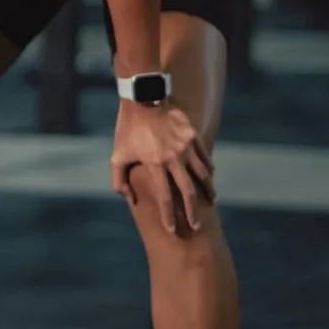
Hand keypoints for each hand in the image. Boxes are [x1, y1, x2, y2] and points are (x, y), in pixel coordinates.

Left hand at [111, 100, 214, 234]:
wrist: (143, 99)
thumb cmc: (128, 129)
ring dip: (207, 192)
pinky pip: (205, 158)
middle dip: (192, 212)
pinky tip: (209, 179)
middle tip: (196, 226)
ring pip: (202, 175)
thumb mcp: (117, 154)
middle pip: (188, 191)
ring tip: (210, 204)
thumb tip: (128, 198)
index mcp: (154, 163)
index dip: (169, 215)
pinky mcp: (193, 136)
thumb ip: (119, 179)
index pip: (164, 196)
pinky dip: (208, 171)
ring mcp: (186, 146)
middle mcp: (173, 157)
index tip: (172, 230)